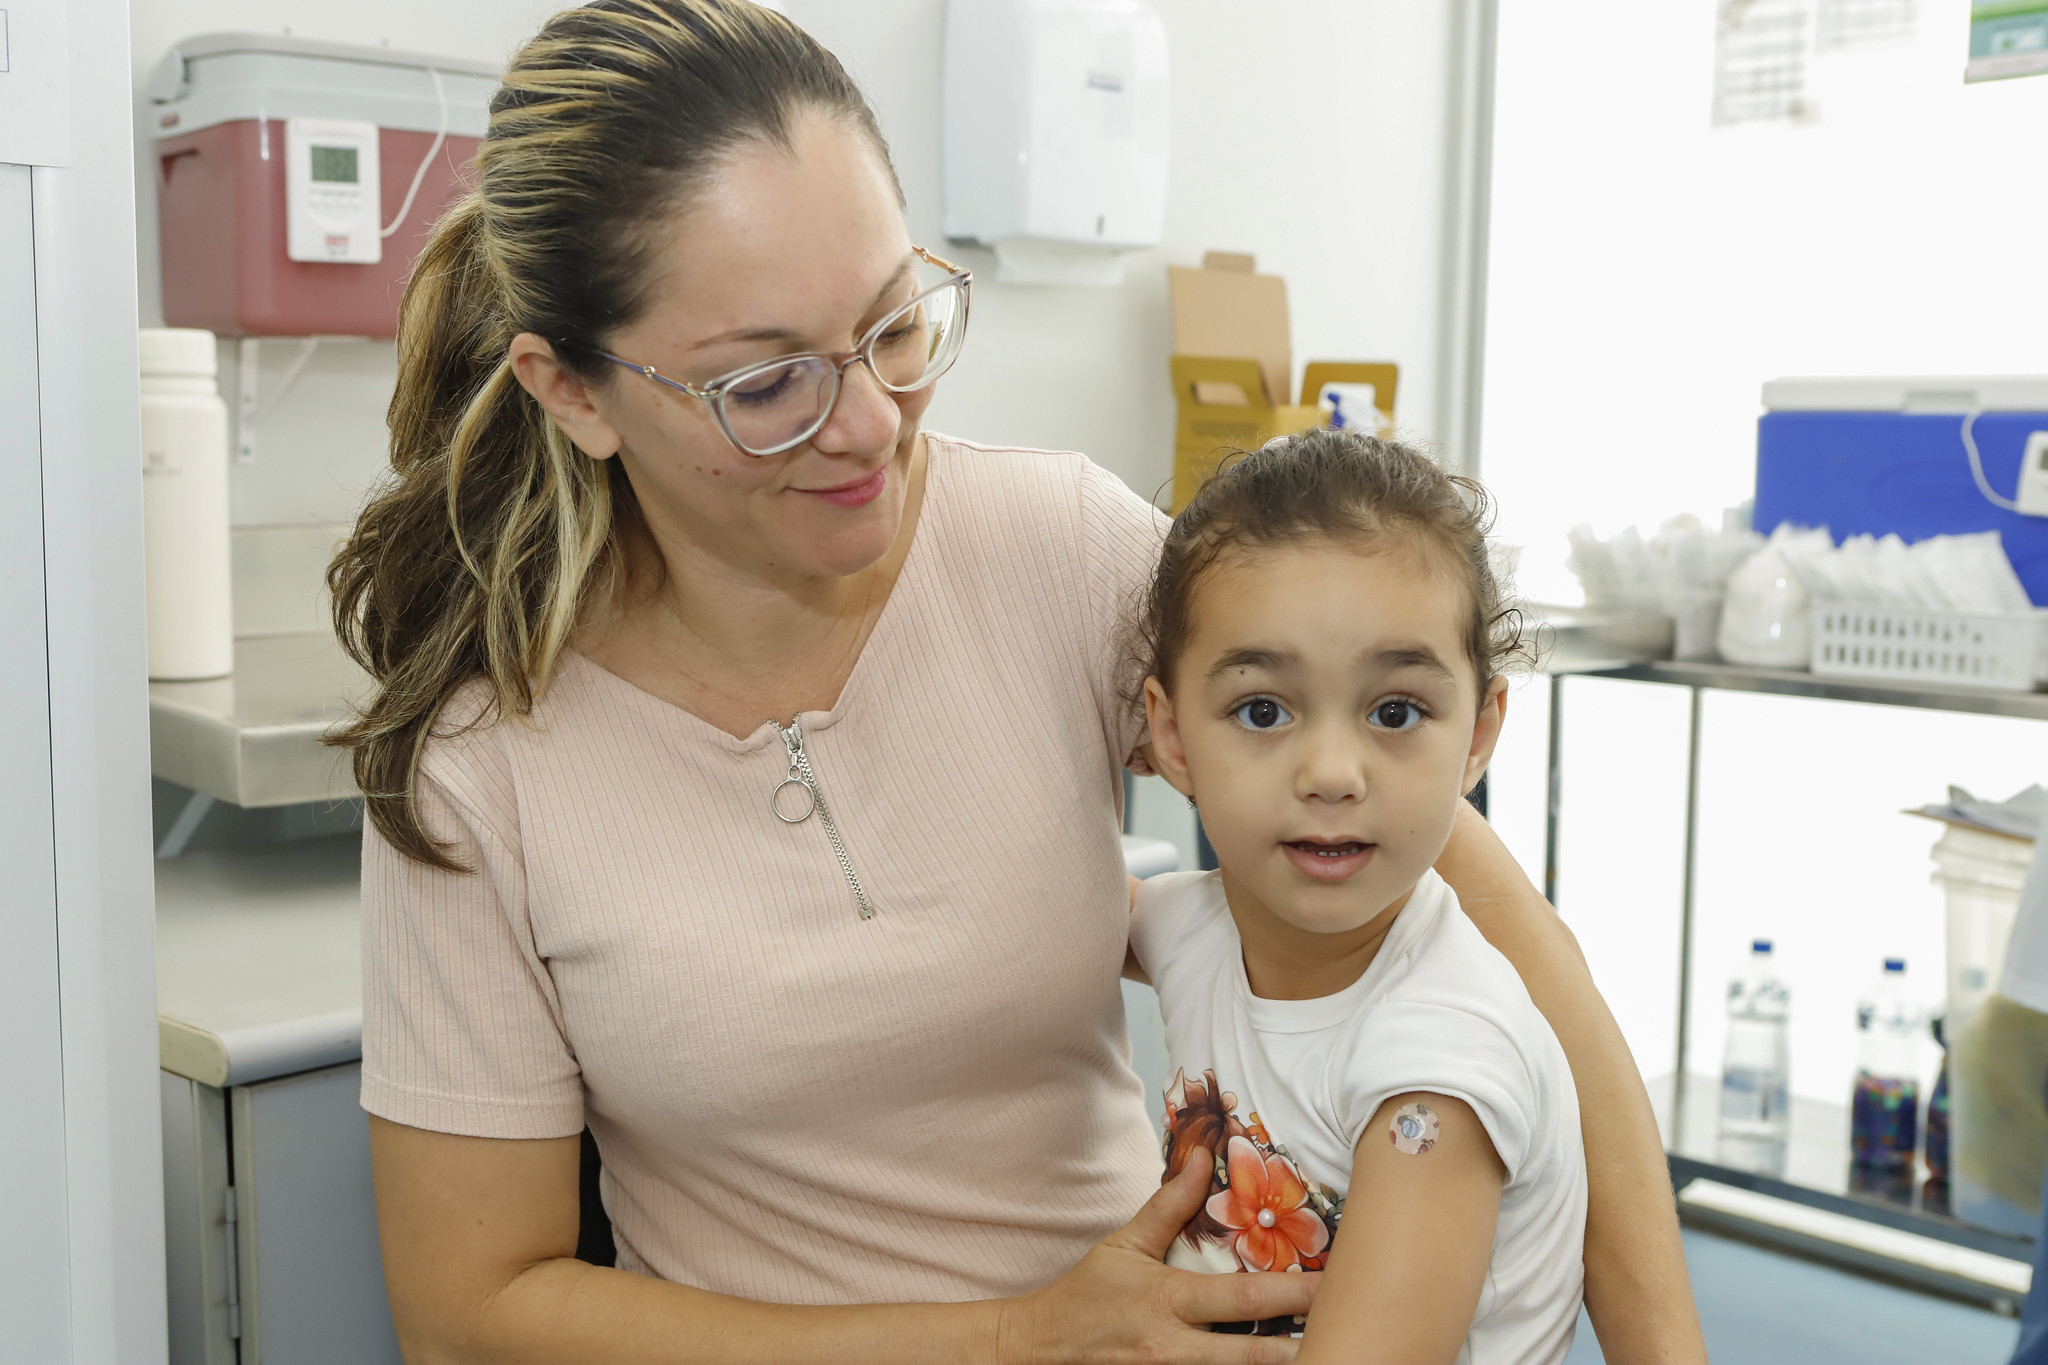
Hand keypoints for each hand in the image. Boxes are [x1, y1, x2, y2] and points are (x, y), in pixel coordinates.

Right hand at [995, 1148, 1319, 1364]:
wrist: (1037, 1351)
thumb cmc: (1087, 1297)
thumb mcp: (1124, 1246)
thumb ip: (1169, 1206)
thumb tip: (1202, 1158)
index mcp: (1169, 1300)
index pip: (1246, 1297)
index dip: (1297, 1293)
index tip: (1337, 1283)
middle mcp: (1174, 1347)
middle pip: (1255, 1353)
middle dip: (1304, 1345)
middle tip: (1351, 1331)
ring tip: (1323, 1352)